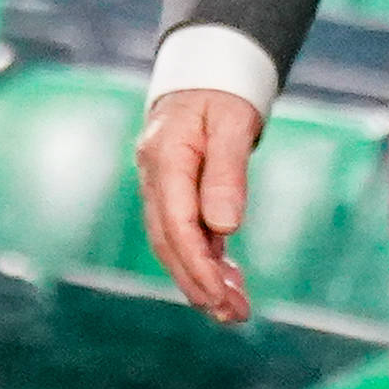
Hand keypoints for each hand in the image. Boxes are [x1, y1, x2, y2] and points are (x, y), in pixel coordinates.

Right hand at [135, 88, 263, 323]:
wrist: (205, 73)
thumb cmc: (220, 94)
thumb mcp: (233, 122)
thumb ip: (228, 172)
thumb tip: (225, 227)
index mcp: (164, 158)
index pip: (176, 223)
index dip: (197, 264)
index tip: (221, 295)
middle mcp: (154, 177)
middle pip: (170, 242)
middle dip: (198, 284)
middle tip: (232, 315)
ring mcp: (160, 187)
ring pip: (175, 243)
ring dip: (202, 279)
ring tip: (234, 311)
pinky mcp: (174, 194)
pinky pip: (185, 233)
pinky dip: (206, 260)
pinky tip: (228, 281)